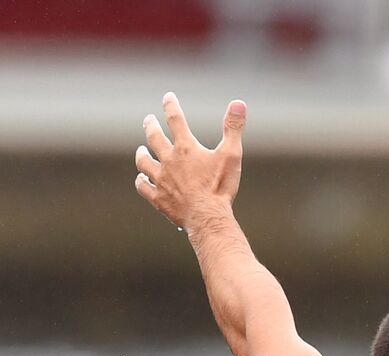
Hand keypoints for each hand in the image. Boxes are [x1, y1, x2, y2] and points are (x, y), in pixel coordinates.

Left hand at [134, 93, 245, 229]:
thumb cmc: (221, 186)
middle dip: (151, 126)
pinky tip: (141, 179)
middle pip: (154, 138)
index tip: (168, 97)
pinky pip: (143, 187)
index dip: (171, 106)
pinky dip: (141, 181)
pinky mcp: (158, 198)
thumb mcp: (232, 154)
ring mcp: (161, 180)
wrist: (207, 216)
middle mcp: (169, 160)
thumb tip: (239, 103)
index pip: (176, 120)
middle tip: (148, 120)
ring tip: (141, 150)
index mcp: (186, 148)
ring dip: (141, 154)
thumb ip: (233, 128)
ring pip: (144, 162)